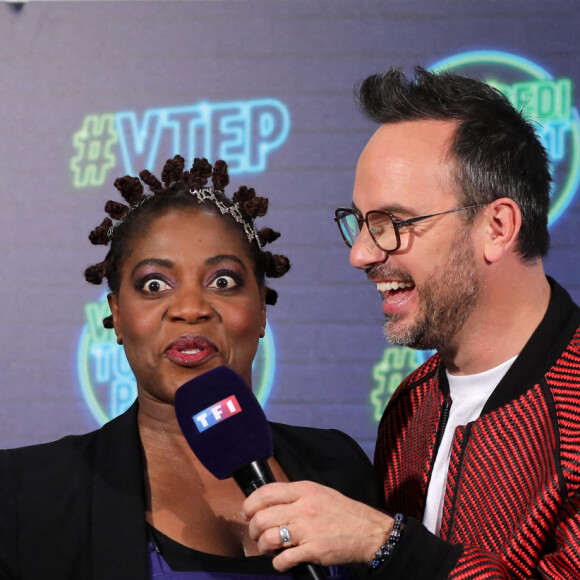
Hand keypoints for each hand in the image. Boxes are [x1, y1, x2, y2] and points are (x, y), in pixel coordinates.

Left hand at [242, 480, 392, 570]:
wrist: (368, 531)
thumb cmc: (343, 512)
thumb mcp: (319, 493)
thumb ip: (296, 496)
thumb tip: (270, 503)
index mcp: (304, 490)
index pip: (266, 492)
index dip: (250, 504)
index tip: (247, 512)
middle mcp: (303, 507)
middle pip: (262, 517)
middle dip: (253, 529)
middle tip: (257, 534)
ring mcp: (307, 530)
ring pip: (268, 538)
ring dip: (263, 547)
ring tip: (268, 548)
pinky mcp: (313, 550)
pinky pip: (284, 558)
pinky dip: (278, 563)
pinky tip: (282, 561)